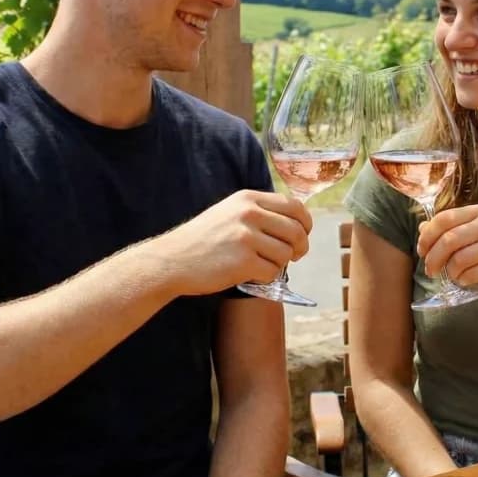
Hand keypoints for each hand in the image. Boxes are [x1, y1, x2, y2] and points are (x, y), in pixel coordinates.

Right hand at [156, 190, 312, 295]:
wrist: (172, 260)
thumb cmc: (202, 240)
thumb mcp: (229, 212)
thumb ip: (259, 212)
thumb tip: (296, 223)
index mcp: (248, 198)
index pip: (294, 206)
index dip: (305, 223)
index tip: (303, 234)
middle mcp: (249, 213)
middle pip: (296, 231)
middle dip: (300, 247)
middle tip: (293, 256)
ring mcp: (246, 237)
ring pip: (286, 254)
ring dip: (278, 264)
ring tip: (259, 264)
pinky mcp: (243, 261)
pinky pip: (272, 273)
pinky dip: (265, 278)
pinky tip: (249, 274)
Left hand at [417, 205, 477, 296]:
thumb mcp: (472, 234)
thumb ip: (448, 229)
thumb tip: (422, 228)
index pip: (443, 218)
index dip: (427, 236)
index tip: (422, 251)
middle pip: (449, 239)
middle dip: (433, 258)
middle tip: (430, 270)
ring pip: (459, 259)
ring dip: (449, 271)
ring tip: (453, 275)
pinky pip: (472, 274)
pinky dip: (462, 280)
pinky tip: (465, 280)